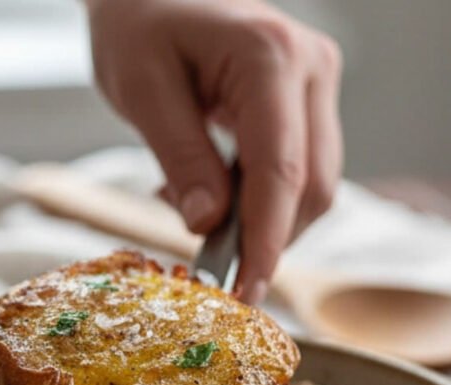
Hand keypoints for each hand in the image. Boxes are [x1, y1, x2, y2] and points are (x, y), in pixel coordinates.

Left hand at [86, 0, 342, 303]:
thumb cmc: (137, 25)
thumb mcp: (143, 91)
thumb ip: (181, 157)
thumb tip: (207, 225)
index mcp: (270, 57)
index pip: (282, 170)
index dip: (265, 241)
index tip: (244, 292)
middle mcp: (310, 68)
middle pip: (312, 183)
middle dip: (267, 238)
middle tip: (212, 272)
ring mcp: (314, 82)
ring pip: (311, 181)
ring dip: (261, 220)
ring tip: (195, 216)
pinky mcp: (304, 99)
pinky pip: (296, 166)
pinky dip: (259, 198)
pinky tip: (211, 194)